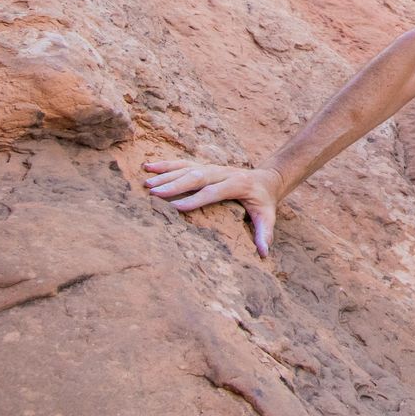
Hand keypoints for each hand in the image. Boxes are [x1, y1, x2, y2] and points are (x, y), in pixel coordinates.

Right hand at [143, 159, 281, 256]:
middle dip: (175, 185)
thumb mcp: (268, 216)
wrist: (265, 180)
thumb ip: (265, 233)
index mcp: (238, 184)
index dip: (196, 199)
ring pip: (187, 168)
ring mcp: (212, 168)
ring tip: (147, 184)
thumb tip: (264, 252)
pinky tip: (147, 166)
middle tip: (154, 194)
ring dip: (166, 175)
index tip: (176, 208)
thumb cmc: (263, 202)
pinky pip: (182, 164)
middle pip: (198, 177)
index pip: (215, 191)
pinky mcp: (204, 167)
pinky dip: (165, 165)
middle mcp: (223, 172)